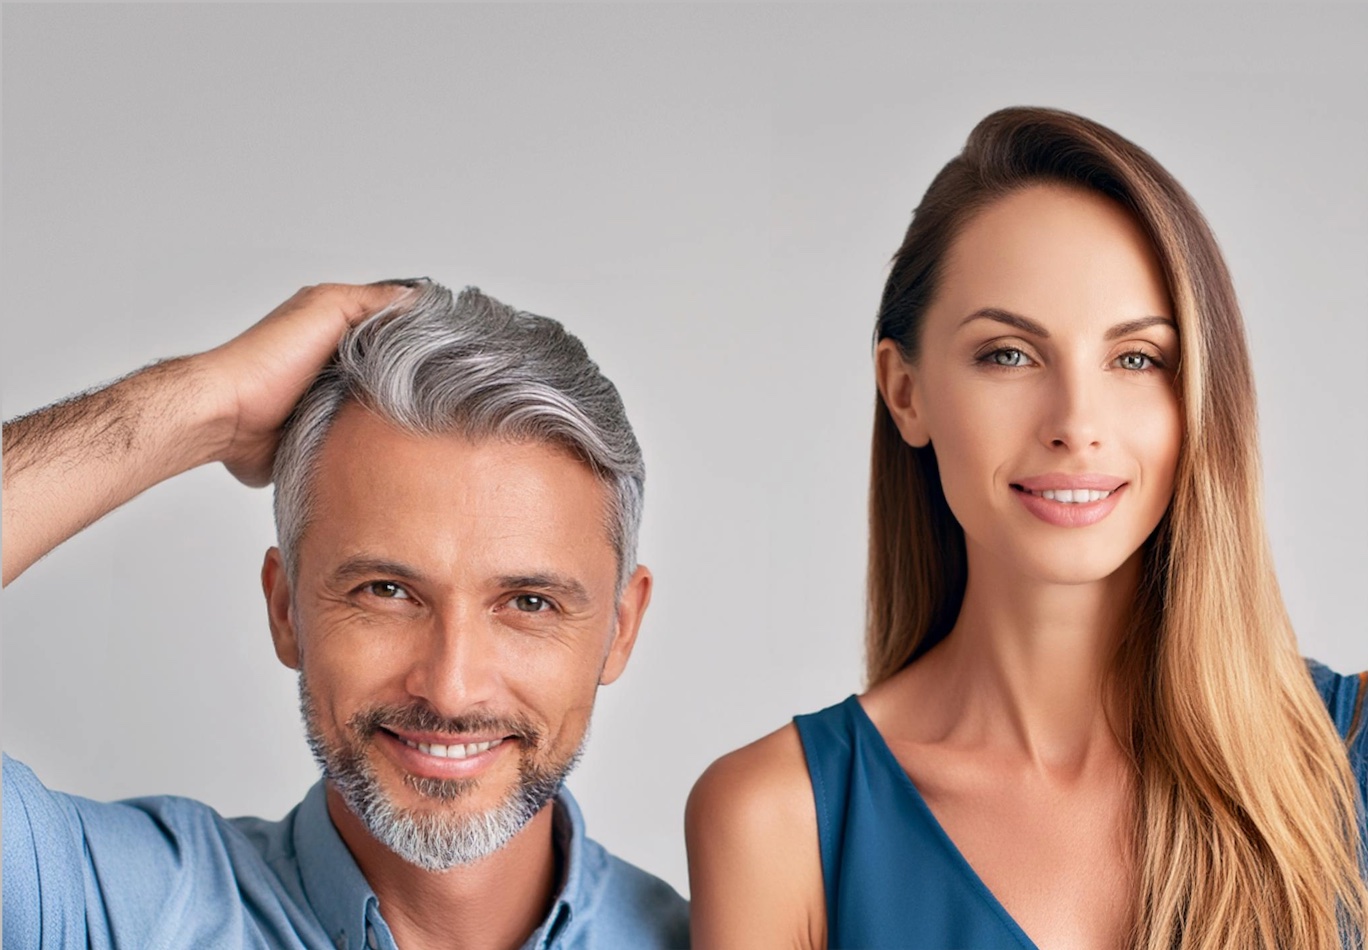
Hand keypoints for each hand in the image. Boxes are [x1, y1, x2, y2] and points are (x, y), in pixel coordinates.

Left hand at [197, 281, 417, 486]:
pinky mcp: (323, 438)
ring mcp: (329, 403)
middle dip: (410, 379)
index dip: (418, 335)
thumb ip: (369, 300)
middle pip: (389, 371)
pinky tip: (388, 441)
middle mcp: (334, 365)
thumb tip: (417, 296)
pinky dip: (372, 442)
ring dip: (391, 414)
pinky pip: (360, 442)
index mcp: (335, 330)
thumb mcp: (324, 308)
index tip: (446, 346)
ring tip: (416, 416)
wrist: (229, 418)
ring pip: (378, 408)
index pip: (390, 329)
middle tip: (435, 386)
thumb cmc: (266, 361)